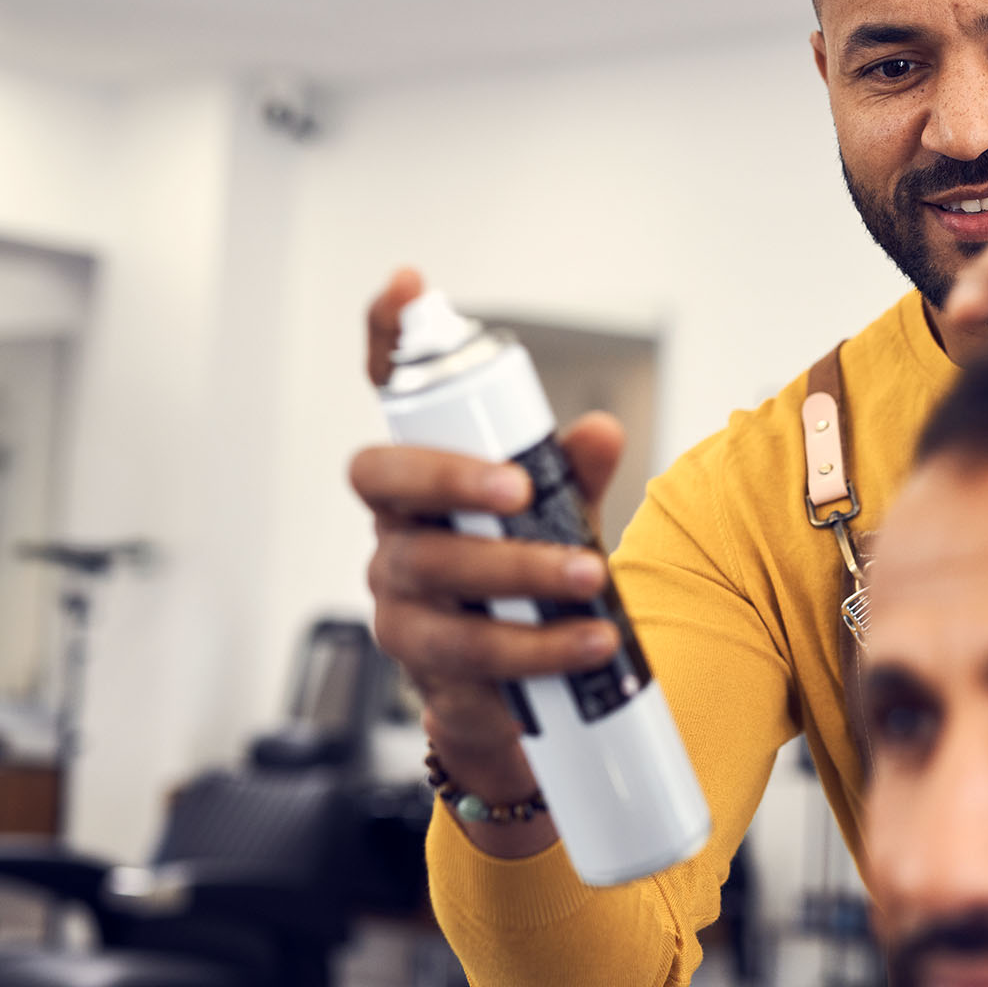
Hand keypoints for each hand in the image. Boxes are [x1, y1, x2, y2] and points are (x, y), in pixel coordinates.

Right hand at [352, 270, 626, 829]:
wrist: (520, 701)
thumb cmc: (528, 587)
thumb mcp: (561, 521)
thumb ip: (575, 474)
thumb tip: (600, 429)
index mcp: (425, 477)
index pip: (394, 398)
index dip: (386, 339)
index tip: (406, 286)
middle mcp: (395, 526)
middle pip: (387, 482)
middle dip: (452, 478)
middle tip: (522, 492)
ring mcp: (399, 592)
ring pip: (434, 572)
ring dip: (518, 573)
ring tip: (591, 579)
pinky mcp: (420, 659)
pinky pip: (468, 651)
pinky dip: (538, 646)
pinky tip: (590, 639)